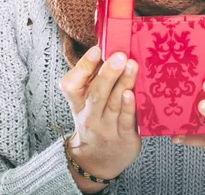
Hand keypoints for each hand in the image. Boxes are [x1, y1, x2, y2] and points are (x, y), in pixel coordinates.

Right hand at [58, 46, 140, 190]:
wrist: (97, 160)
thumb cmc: (95, 117)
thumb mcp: (86, 99)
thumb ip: (93, 74)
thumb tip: (108, 44)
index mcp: (78, 101)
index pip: (72, 84)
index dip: (84, 66)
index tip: (96, 50)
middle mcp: (90, 115)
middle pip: (97, 93)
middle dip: (108, 73)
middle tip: (119, 56)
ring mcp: (107, 127)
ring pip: (114, 103)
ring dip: (123, 83)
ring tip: (131, 65)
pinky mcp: (124, 137)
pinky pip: (126, 121)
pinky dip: (129, 107)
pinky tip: (132, 94)